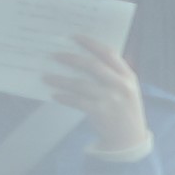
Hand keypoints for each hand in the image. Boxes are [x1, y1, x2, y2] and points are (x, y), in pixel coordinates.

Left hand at [42, 26, 151, 158]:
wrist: (129, 138)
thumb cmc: (122, 108)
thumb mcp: (125, 88)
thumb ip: (111, 74)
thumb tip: (80, 58)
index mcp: (128, 75)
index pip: (109, 53)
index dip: (91, 43)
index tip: (74, 36)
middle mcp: (121, 85)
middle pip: (93, 66)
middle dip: (71, 58)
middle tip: (54, 55)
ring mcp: (111, 99)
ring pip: (81, 84)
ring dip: (60, 79)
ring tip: (45, 77)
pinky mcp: (100, 112)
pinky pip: (77, 101)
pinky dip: (64, 97)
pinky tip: (54, 95)